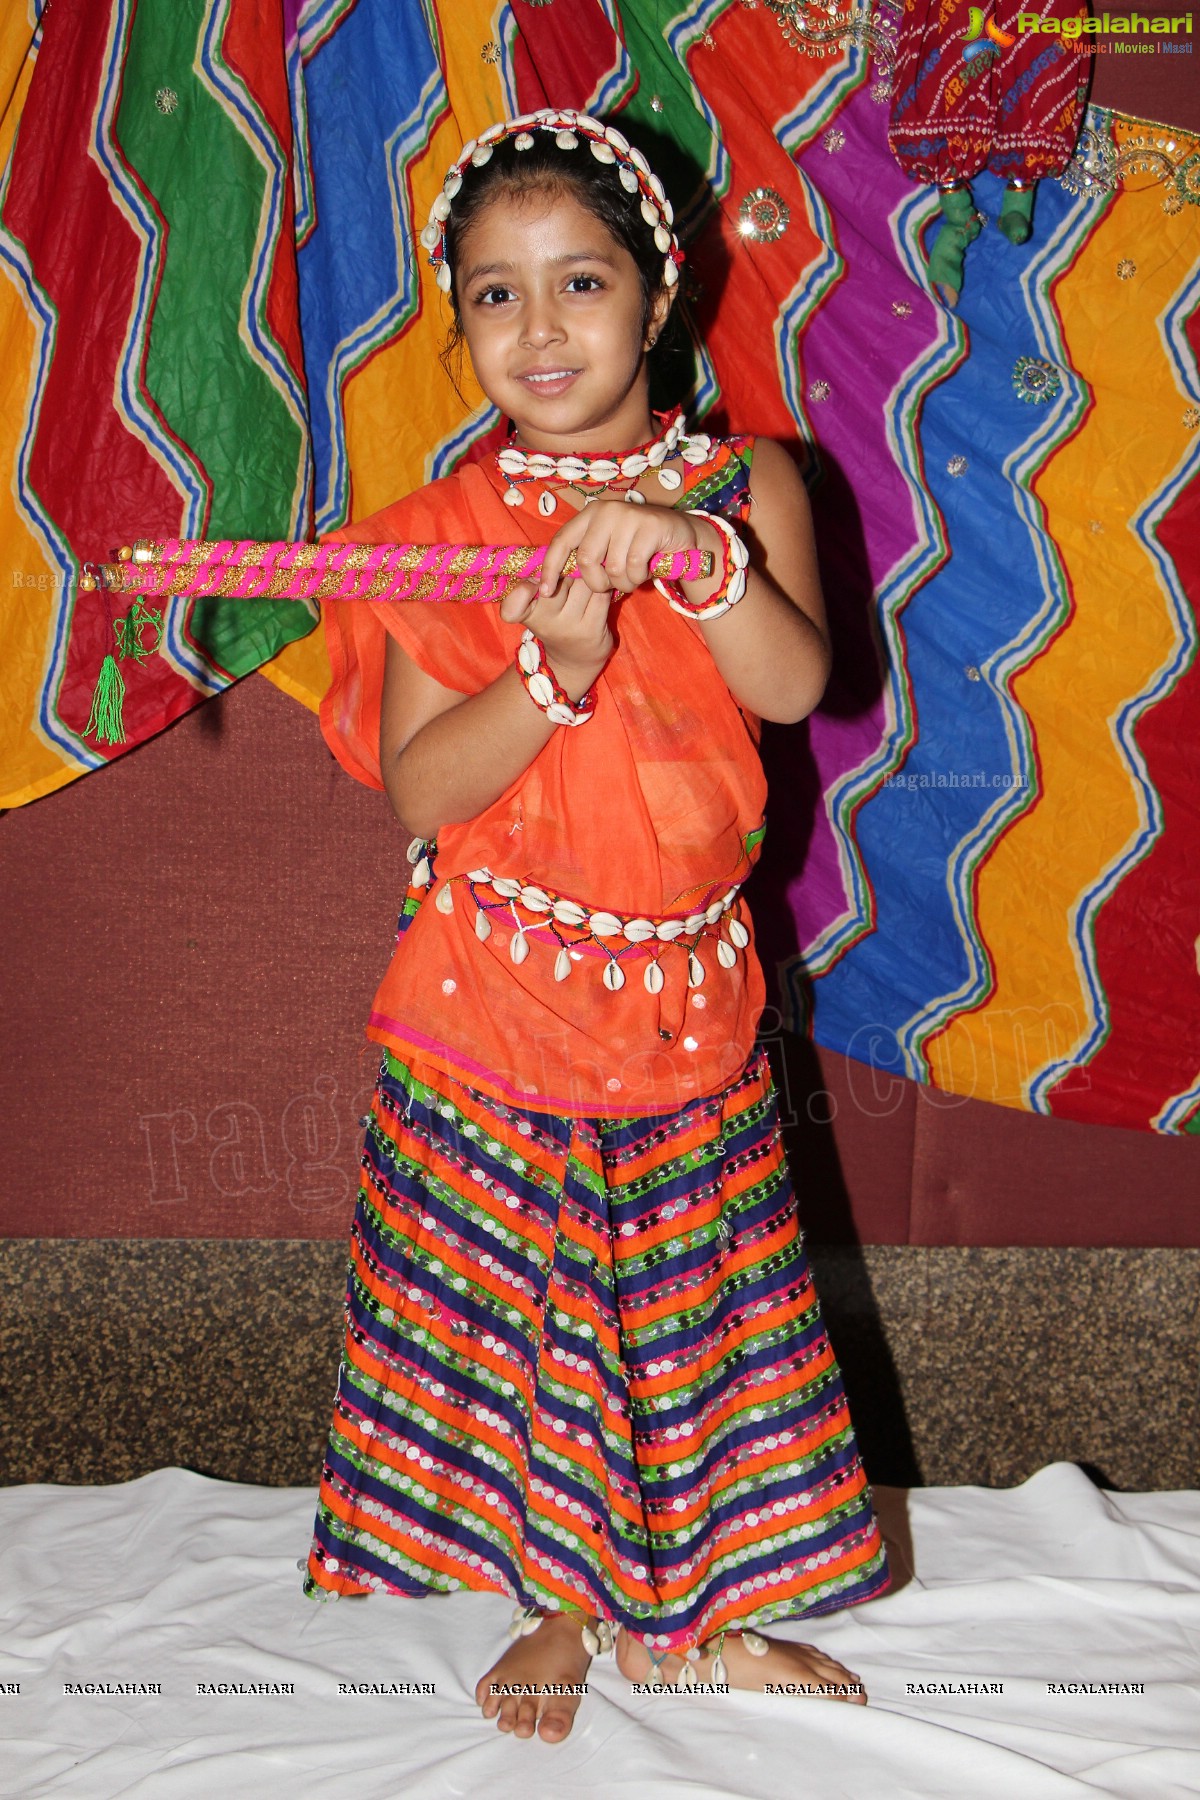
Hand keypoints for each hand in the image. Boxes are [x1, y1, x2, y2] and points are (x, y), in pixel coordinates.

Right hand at [499, 572, 613, 698]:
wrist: (575, 661)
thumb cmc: (555, 622)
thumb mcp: (538, 607)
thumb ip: (540, 582)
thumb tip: (565, 552)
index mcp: (526, 615)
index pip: (512, 607)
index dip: (520, 593)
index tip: (529, 586)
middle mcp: (545, 623)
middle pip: (560, 577)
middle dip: (568, 572)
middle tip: (569, 583)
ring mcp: (570, 627)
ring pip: (583, 582)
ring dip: (588, 579)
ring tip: (585, 588)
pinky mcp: (592, 629)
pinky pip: (601, 593)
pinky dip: (602, 588)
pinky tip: (599, 593)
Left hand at [534, 499, 723, 598]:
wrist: (679, 535)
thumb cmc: (637, 547)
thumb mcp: (607, 551)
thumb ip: (585, 560)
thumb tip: (548, 584)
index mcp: (589, 515)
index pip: (561, 542)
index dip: (551, 569)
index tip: (545, 593)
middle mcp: (605, 511)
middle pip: (586, 559)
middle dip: (596, 583)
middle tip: (609, 586)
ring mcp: (628, 515)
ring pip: (612, 567)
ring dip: (622, 584)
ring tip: (631, 578)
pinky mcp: (650, 526)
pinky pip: (634, 566)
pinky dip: (638, 578)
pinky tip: (645, 571)